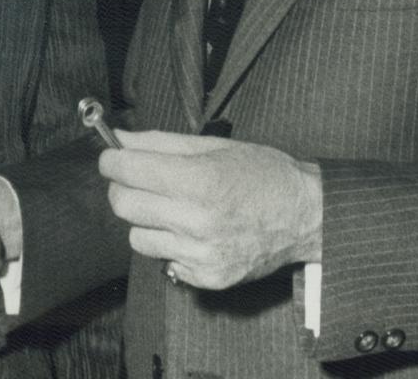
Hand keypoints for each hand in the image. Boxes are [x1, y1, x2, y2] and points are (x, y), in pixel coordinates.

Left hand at [98, 129, 322, 290]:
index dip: (112, 159)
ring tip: (171, 207)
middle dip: (122, 187)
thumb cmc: (263, 174)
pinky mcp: (207, 278)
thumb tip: (120, 139)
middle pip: (124, 206)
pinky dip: (170, 244)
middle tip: (136, 178)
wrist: (306, 217)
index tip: (111, 155)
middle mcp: (199, 221)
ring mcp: (202, 255)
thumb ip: (161, 143)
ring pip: (138, 238)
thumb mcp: (215, 146)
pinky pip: (164, 261)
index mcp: (202, 181)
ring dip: (145, 219)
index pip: (130, 171)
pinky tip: (192, 231)